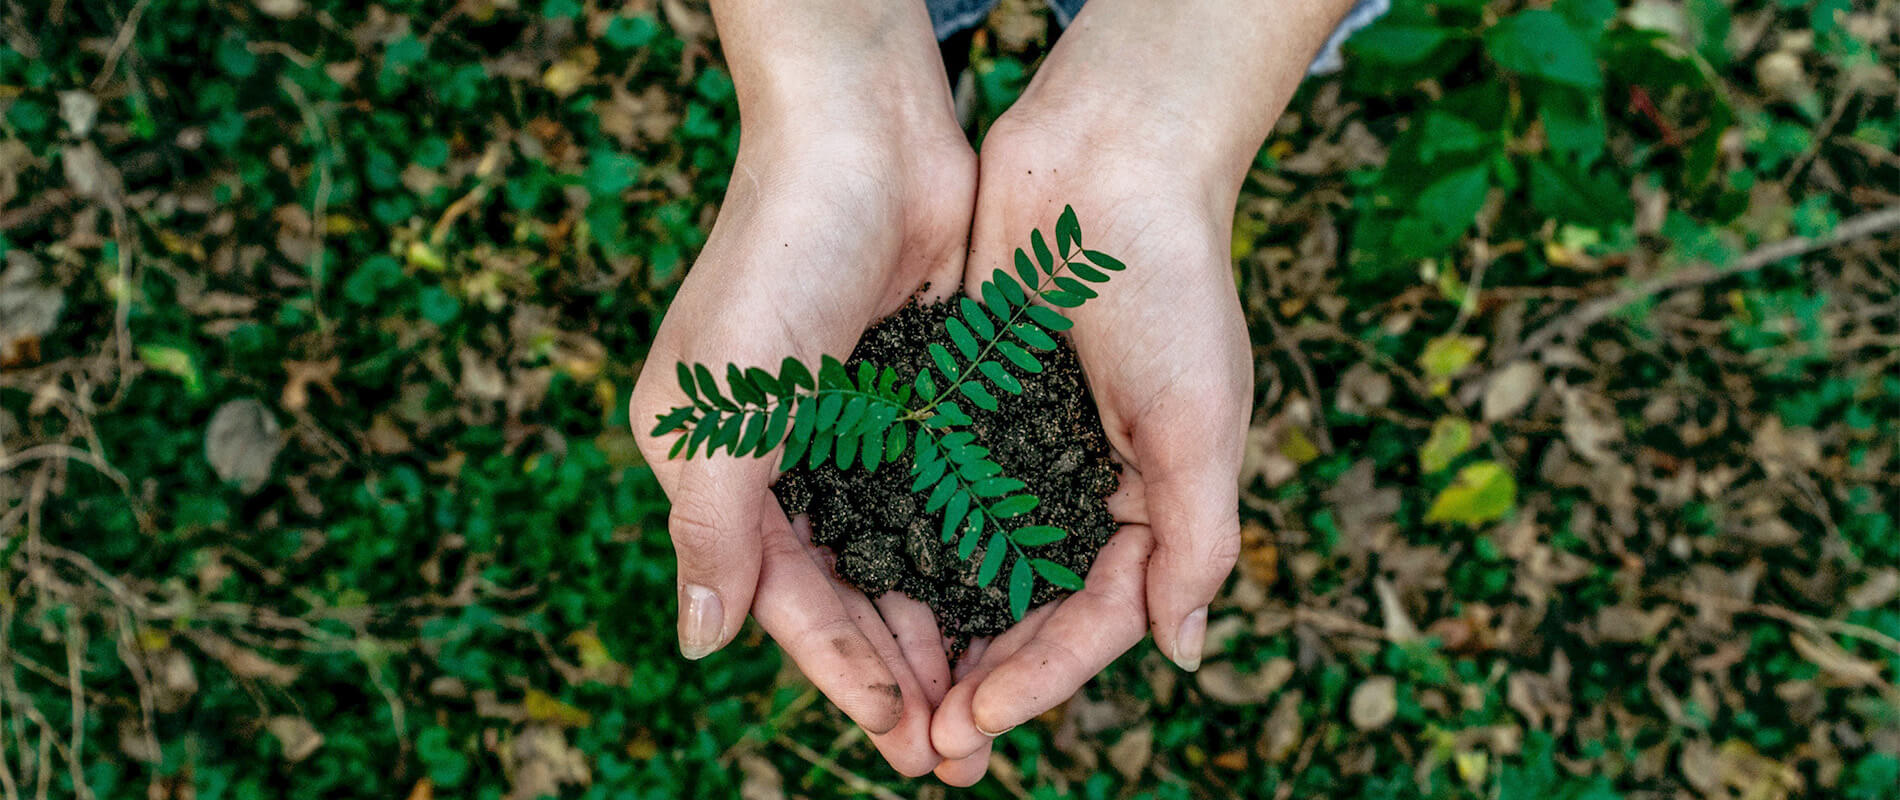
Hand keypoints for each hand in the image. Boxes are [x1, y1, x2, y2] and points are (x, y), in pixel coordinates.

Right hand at [628, 0, 972, 775]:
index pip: (785, 600)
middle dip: (900, 674)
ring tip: (992, 702)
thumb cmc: (776, 260)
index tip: (902, 736)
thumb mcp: (722, 404)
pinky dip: (975, 555)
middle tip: (958, 753)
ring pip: (904, 558)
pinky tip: (1017, 605)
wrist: (864, 136)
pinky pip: (949, 499)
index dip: (841, 673)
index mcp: (721, 469)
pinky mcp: (922, 400)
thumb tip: (699, 645)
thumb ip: (711, 527)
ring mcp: (859, 432)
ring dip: (943, 630)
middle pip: (849, 595)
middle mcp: (788, 461)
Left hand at [922, 0, 1356, 782]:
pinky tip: (858, 588)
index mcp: (1149, 502)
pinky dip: (901, 544)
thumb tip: (1181, 652)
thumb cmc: (1171, 285)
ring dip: (934, 633)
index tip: (976, 722)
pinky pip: (928, 492)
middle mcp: (1081, 486)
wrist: (1107, 157)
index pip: (1093, 620)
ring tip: (886, 696)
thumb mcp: (1200, 420)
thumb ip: (1196, 539)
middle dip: (980, 681)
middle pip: (1026, 611)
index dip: (1039, 679)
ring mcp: (1019, 448)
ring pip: (969, 565)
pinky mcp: (963, 404)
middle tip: (924, 747)